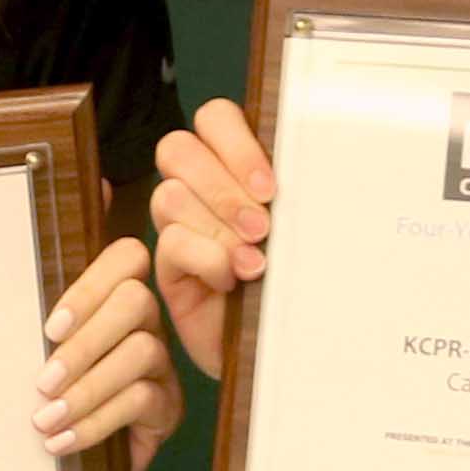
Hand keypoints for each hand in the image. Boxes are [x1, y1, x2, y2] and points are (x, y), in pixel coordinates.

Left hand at [36, 233, 181, 470]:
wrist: (89, 455)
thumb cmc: (57, 393)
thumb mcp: (47, 358)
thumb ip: (42, 338)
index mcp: (114, 298)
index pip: (127, 258)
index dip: (90, 288)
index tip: (51, 330)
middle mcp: (147, 321)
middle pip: (135, 301)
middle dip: (84, 344)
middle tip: (43, 383)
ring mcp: (162, 360)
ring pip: (141, 352)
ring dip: (87, 388)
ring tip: (46, 420)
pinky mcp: (168, 403)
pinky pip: (140, 400)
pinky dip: (95, 423)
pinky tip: (62, 440)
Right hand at [146, 99, 277, 380]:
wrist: (287, 351)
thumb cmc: (300, 285)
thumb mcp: (301, 231)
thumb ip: (289, 195)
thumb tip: (294, 173)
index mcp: (237, 166)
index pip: (215, 119)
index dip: (235, 145)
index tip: (270, 188)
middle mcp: (201, 190)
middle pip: (177, 148)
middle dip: (220, 187)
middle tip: (262, 227)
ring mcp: (179, 227)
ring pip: (170, 195)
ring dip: (217, 228)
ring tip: (255, 263)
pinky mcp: (168, 268)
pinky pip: (170, 243)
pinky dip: (206, 259)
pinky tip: (232, 281)